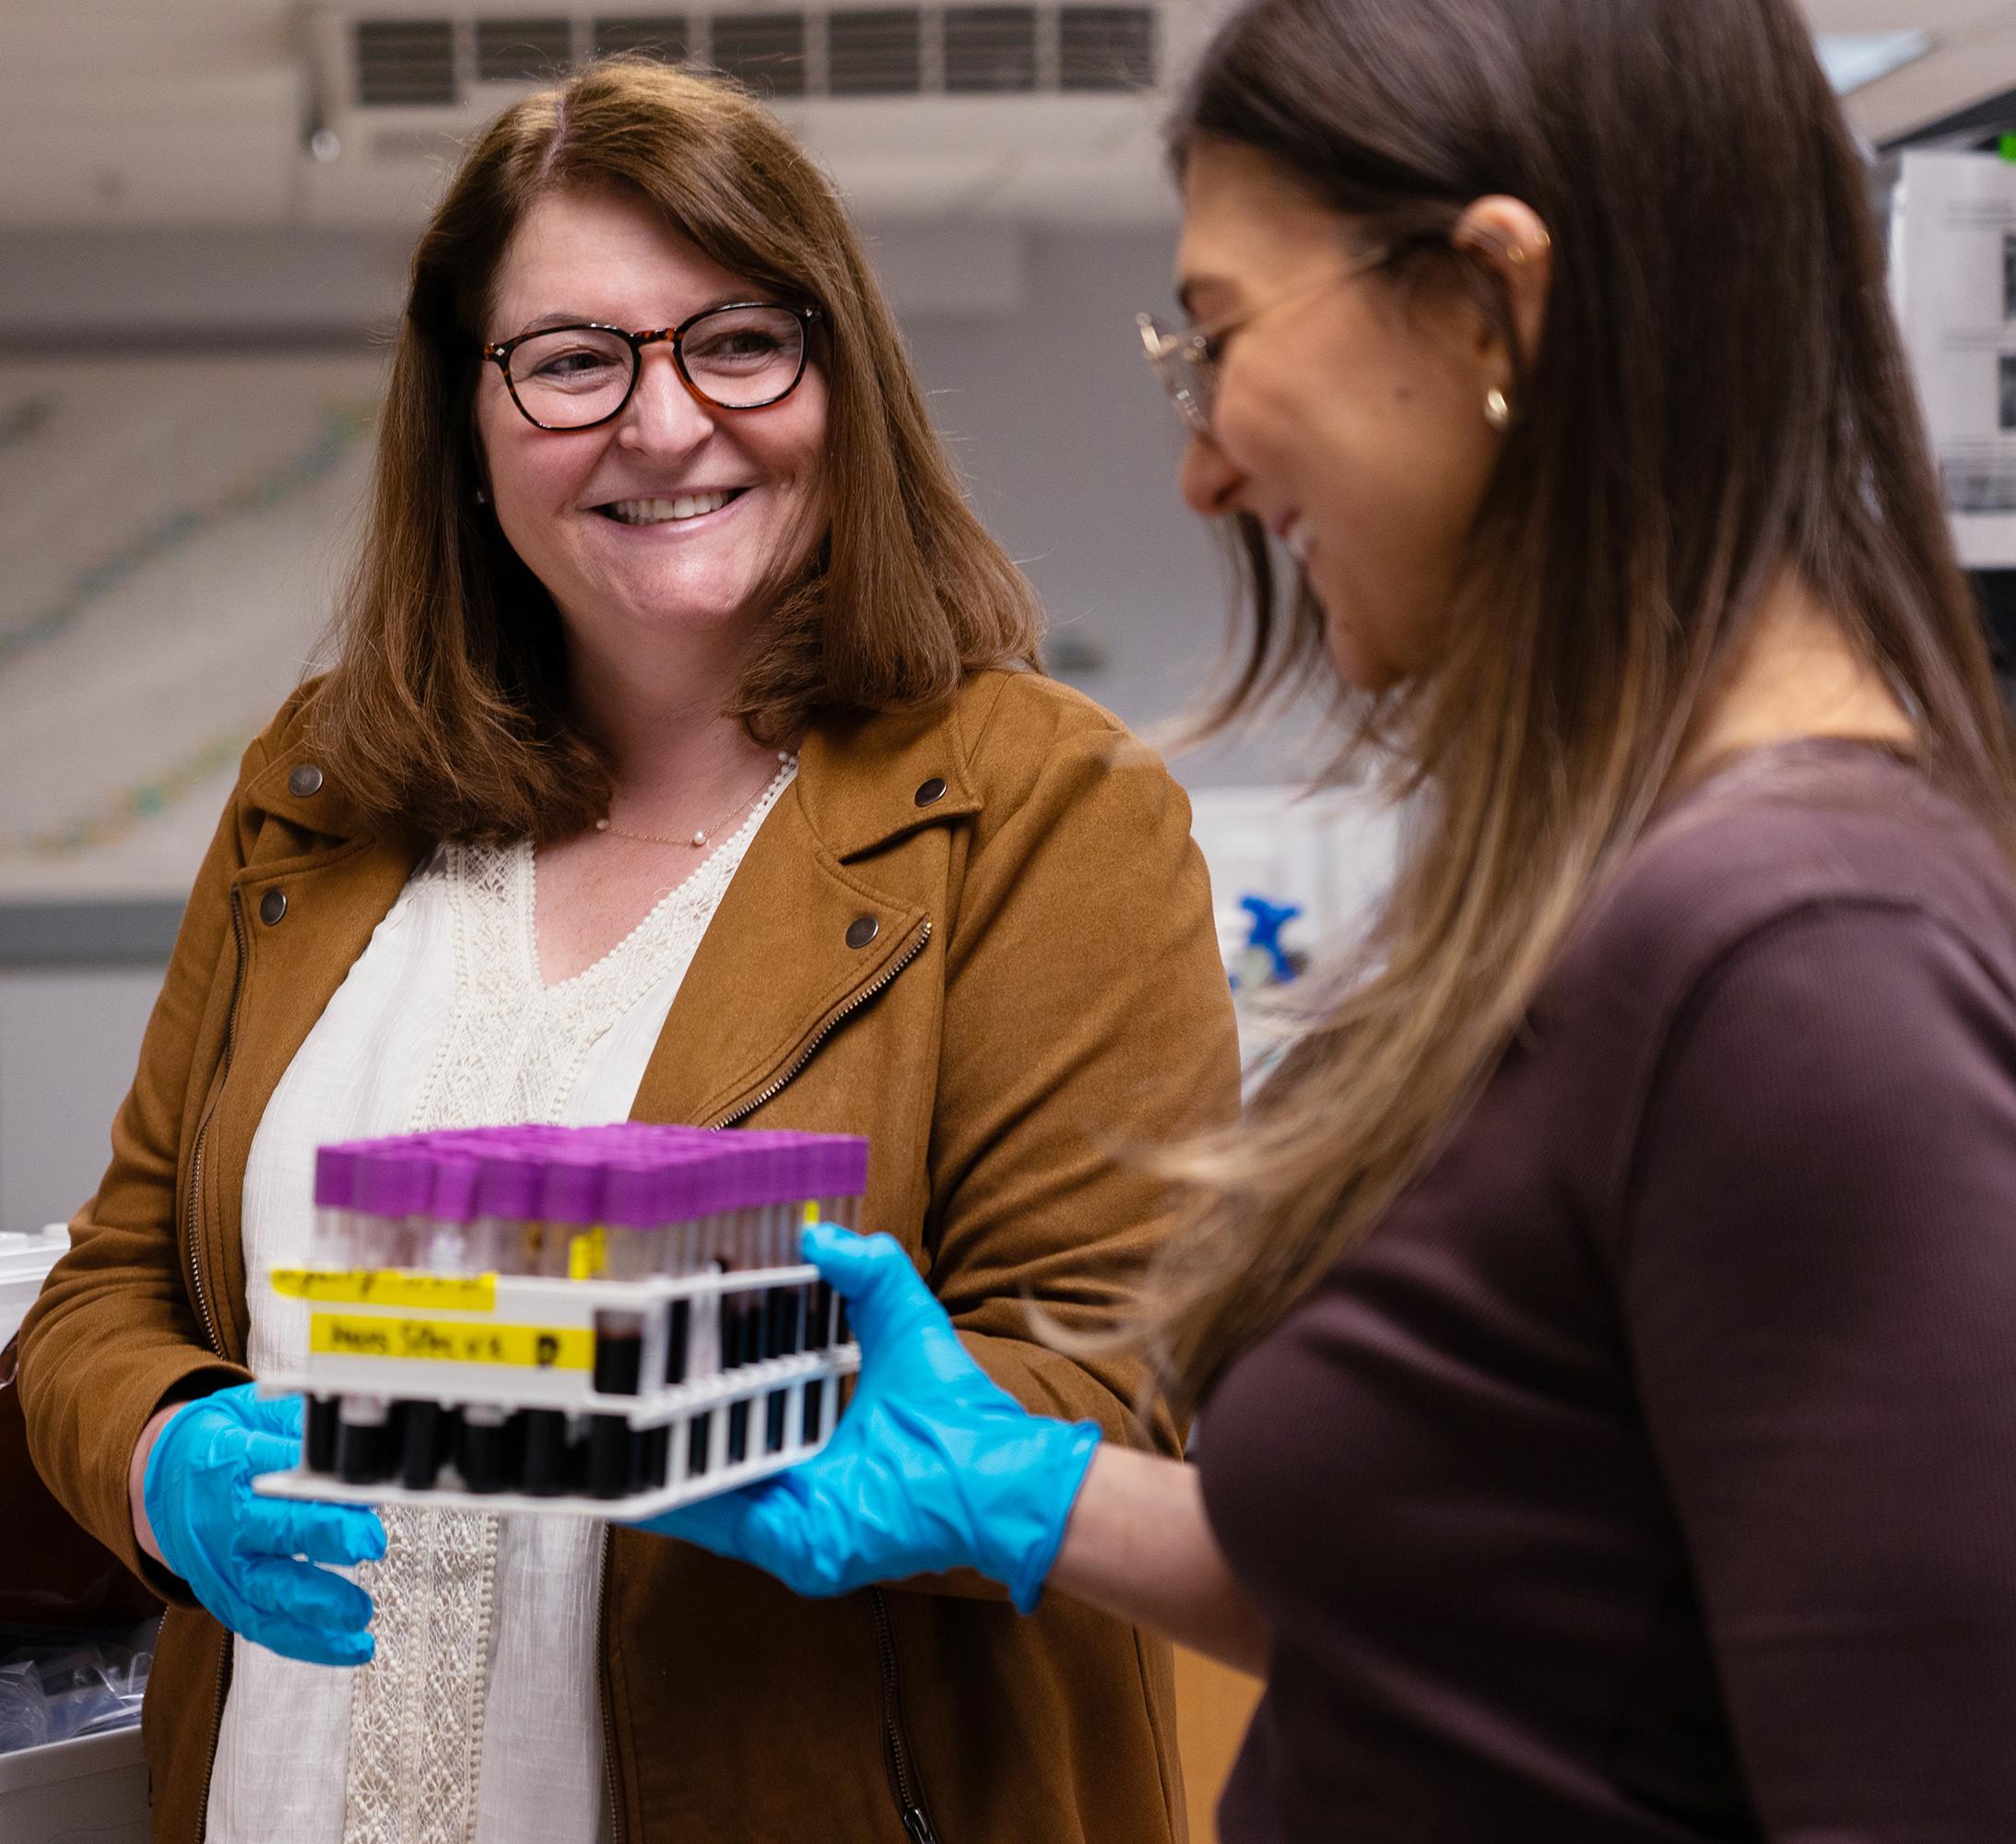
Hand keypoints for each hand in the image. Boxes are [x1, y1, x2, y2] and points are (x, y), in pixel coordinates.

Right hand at [141, 1383, 384, 1666]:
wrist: (163, 1480)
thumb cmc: (222, 1442)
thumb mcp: (254, 1414)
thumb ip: (301, 1425)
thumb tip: (352, 1431)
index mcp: (232, 1465)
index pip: (276, 1475)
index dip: (318, 1485)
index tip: (362, 1491)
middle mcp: (223, 1522)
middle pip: (274, 1534)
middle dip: (324, 1538)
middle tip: (370, 1543)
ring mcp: (221, 1567)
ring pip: (267, 1595)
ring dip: (318, 1609)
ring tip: (361, 1614)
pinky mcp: (225, 1598)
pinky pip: (264, 1627)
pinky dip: (307, 1643)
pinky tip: (348, 1649)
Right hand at [637, 1225, 1101, 1612]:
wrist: (995, 1473)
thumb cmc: (956, 1408)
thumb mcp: (903, 1320)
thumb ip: (869, 1270)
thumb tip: (820, 1232)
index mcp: (805, 1438)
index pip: (732, 1410)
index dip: (691, 1378)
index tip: (652, 1340)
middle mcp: (786, 1484)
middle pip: (702, 1450)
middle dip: (655, 1419)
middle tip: (606, 1380)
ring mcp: (784, 1520)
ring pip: (695, 1489)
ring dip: (650, 1457)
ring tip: (599, 1419)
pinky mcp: (789, 1545)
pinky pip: (716, 1524)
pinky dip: (673, 1500)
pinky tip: (630, 1474)